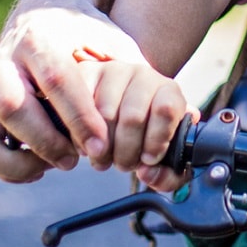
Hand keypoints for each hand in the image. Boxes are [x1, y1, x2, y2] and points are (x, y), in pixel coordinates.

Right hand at [0, 1, 145, 182]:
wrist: (46, 14)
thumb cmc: (87, 36)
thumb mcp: (115, 43)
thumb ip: (140, 73)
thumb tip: (183, 111)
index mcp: (41, 37)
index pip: (57, 80)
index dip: (79, 117)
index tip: (100, 145)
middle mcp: (4, 58)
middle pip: (14, 105)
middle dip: (49, 140)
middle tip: (77, 159)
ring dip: (22, 158)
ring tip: (58, 163)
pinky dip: (4, 165)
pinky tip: (37, 166)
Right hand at [74, 59, 197, 192]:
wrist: (117, 112)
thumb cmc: (143, 137)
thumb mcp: (163, 157)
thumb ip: (168, 175)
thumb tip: (148, 173)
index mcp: (168, 91)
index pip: (167, 109)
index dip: (156, 140)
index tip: (148, 160)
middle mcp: (143, 75)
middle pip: (133, 118)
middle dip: (125, 152)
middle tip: (121, 164)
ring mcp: (112, 71)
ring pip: (104, 116)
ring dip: (100, 148)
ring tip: (103, 155)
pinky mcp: (85, 74)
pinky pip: (79, 108)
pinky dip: (79, 136)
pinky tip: (85, 142)